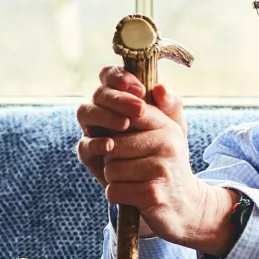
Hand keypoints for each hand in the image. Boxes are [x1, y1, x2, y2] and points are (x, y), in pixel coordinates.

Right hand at [76, 65, 187, 187]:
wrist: (161, 182)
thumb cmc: (166, 147)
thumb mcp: (174, 126)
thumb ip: (171, 106)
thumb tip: (160, 88)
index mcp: (121, 97)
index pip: (111, 76)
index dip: (120, 77)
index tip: (140, 89)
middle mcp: (103, 110)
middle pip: (98, 93)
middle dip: (118, 98)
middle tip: (139, 109)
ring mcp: (93, 131)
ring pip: (85, 112)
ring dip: (104, 115)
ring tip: (125, 125)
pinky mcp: (88, 154)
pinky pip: (84, 144)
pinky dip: (95, 142)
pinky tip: (110, 145)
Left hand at [77, 66, 235, 253]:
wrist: (186, 207)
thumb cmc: (167, 167)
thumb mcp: (168, 135)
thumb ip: (161, 109)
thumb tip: (159, 88)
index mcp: (166, 126)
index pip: (131, 111)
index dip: (113, 119)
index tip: (115, 132)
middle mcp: (167, 144)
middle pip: (113, 144)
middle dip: (112, 158)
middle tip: (127, 165)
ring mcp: (160, 170)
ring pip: (111, 168)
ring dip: (114, 178)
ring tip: (132, 180)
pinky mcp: (152, 195)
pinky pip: (114, 190)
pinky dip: (117, 195)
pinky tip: (132, 195)